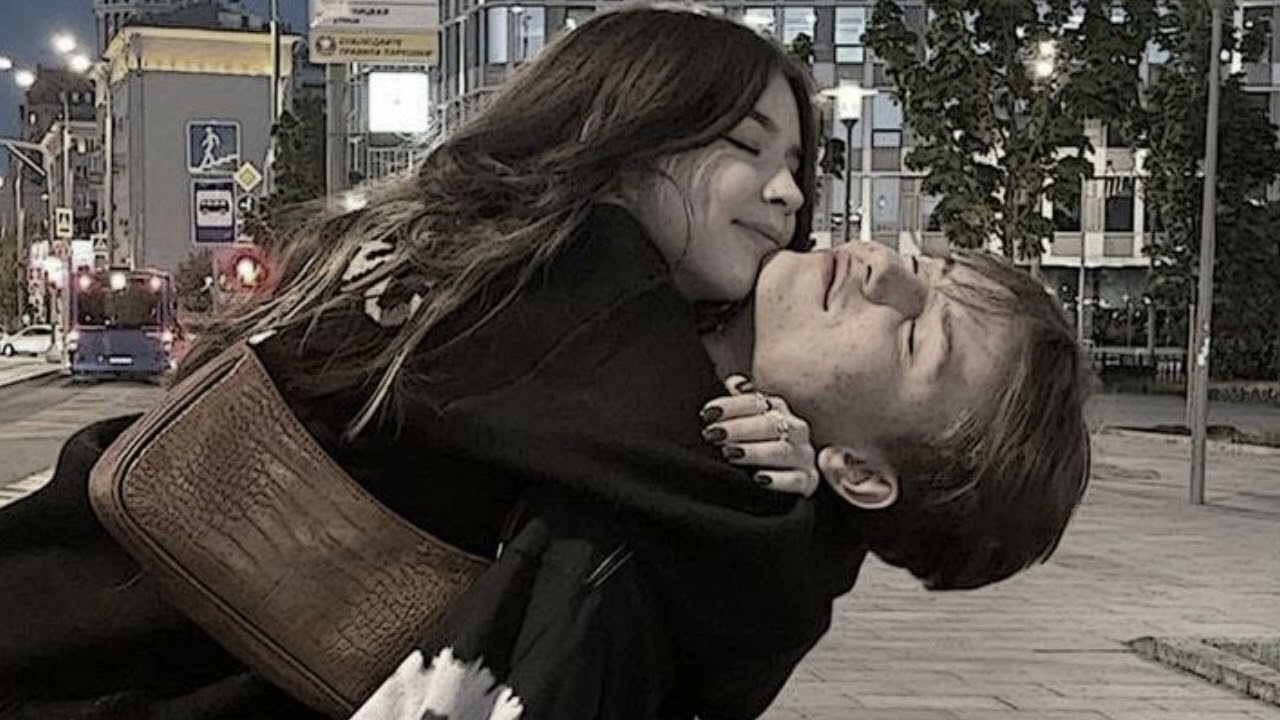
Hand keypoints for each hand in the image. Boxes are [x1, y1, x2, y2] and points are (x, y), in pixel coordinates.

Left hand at [699, 375, 819, 496]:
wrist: (785, 475)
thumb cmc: (760, 444)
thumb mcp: (748, 422)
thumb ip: (741, 402)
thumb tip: (734, 382)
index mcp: (778, 410)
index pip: (756, 402)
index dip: (731, 406)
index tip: (708, 413)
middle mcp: (794, 429)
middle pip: (769, 424)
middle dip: (739, 429)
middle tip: (713, 434)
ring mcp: (803, 455)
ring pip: (782, 450)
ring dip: (756, 452)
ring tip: (731, 453)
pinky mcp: (808, 481)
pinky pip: (797, 480)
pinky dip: (779, 480)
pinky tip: (759, 478)